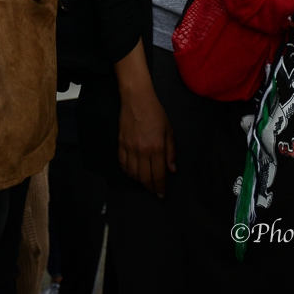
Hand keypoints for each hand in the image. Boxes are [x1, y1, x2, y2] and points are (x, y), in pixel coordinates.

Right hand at [114, 42, 174, 195]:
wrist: (137, 99)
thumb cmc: (155, 113)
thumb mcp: (169, 131)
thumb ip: (171, 152)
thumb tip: (172, 170)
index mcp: (157, 148)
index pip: (159, 174)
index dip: (160, 187)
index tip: (161, 193)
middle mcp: (143, 150)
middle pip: (144, 177)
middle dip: (150, 187)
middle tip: (154, 190)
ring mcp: (130, 148)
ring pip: (132, 173)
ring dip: (139, 181)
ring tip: (144, 182)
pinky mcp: (121, 144)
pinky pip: (122, 163)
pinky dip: (127, 172)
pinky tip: (132, 173)